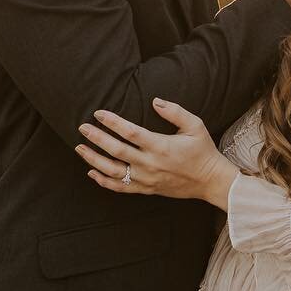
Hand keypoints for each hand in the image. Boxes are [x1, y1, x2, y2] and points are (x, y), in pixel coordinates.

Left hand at [78, 99, 238, 207]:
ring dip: (94, 160)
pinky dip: (104, 181)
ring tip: (81, 148)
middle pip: (116, 151)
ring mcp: (147, 179)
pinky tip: (92, 172)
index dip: (112, 122)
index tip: (98, 113)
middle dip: (97, 138)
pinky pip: (120, 187)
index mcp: (161, 146)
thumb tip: (155, 101)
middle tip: (82, 128)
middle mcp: (150, 164)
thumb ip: (175, 111)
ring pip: (113, 171)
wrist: (210, 181)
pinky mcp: (146, 189)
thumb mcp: (195, 126)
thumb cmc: (203, 151)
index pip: (130, 132)